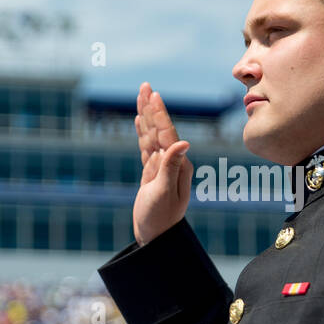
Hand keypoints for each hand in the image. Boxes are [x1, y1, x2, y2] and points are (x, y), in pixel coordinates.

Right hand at [132, 82, 191, 245]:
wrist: (156, 238)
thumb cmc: (160, 219)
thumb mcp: (164, 192)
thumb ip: (170, 167)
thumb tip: (184, 142)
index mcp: (178, 165)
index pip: (167, 134)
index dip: (159, 114)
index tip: (154, 95)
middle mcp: (173, 163)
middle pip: (160, 129)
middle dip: (152, 108)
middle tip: (146, 86)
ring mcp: (161, 167)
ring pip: (152, 135)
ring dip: (147, 116)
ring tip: (142, 96)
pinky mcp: (152, 174)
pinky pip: (146, 147)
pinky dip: (143, 133)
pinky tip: (140, 121)